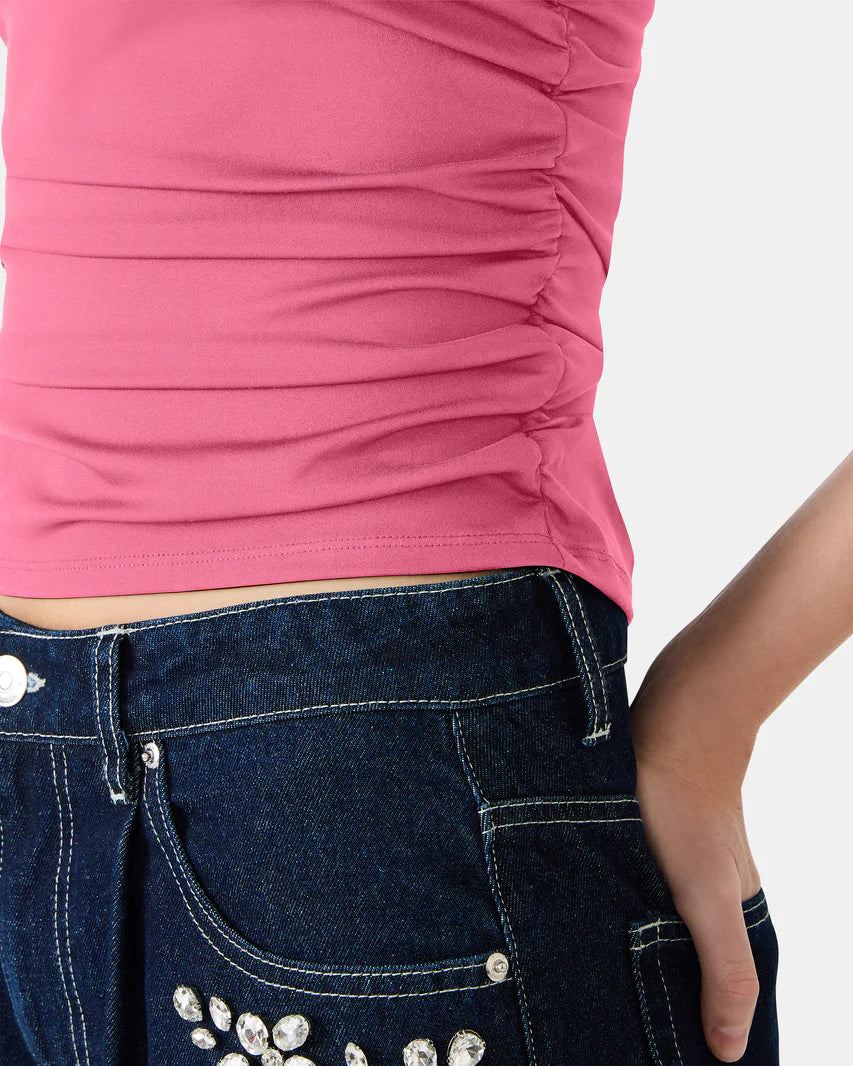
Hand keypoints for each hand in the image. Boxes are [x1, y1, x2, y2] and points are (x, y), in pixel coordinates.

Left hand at [630, 647, 764, 1062]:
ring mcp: (673, 867)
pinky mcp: (641, 841)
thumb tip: (729, 1050)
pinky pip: (629, 891)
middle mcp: (705, 895)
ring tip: (589, 992)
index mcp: (733, 917)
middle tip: (612, 1034)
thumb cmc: (688, 811)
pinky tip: (580, 927)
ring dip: (626, 958)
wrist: (671, 724)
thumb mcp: (707, 897)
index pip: (725, 993)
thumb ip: (724, 969)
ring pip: (651, 926)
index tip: (667, 1060)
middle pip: (684, 962)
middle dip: (657, 1001)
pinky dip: (611, 916)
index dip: (705, 1030)